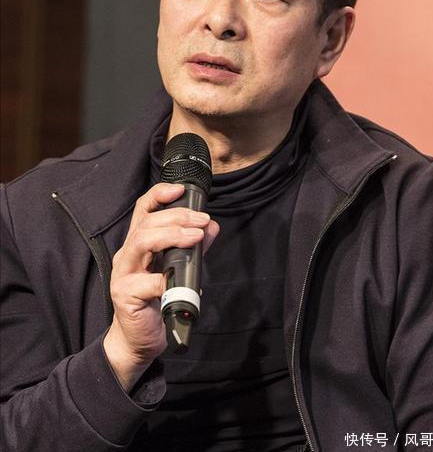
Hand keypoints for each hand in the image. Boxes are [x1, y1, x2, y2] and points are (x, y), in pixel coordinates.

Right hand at [103, 183, 218, 390]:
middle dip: (177, 216)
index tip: (180, 190)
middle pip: (147, 223)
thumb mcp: (178, 270)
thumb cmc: (156, 301)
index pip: (143, 210)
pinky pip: (146, 282)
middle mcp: (127, 254)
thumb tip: (211, 227)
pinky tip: (177, 282)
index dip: (159, 194)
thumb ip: (193, 248)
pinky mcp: (125, 296)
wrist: (138, 340)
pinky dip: (165, 280)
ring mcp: (123, 274)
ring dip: (172, 235)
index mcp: (138, 244)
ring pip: (142, 242)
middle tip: (202, 221)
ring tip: (195, 237)